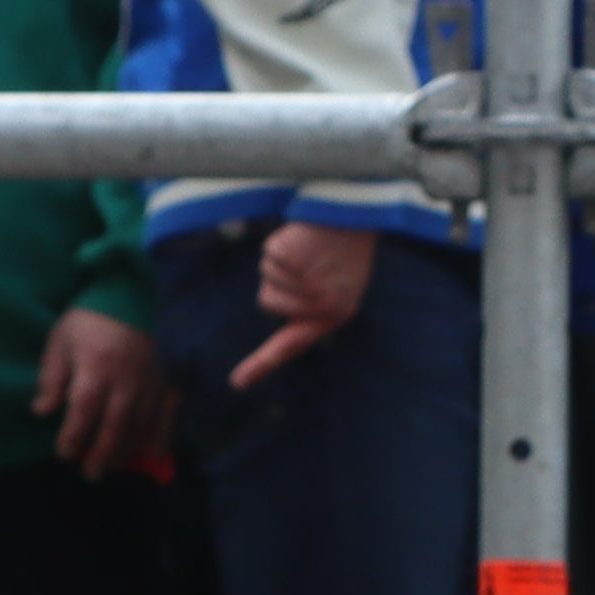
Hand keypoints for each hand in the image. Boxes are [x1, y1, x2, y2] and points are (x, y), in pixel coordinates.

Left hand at [38, 306, 174, 476]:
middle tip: (89, 474)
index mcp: (95, 367)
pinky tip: (154, 454)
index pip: (83, 410)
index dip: (73, 436)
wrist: (130, 295)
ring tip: (112, 467)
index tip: (64, 453)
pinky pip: (169, 414)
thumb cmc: (89, 321)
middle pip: (114, 425)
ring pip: (141, 425)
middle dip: (100, 454)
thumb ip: (51, 377)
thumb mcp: (60, 341)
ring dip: (126, 451)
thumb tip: (41, 411)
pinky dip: (162, 437)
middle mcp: (125, 379)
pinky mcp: (168, 381)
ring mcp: (151, 382)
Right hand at [232, 218, 375, 393]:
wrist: (357, 212)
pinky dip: (281, 242)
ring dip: (280, 260)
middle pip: (268, 302)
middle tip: (308, 259)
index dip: (262, 364)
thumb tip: (289, 333)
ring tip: (310, 248)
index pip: (291, 346)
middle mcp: (321, 304)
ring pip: (267, 277)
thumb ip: (310, 308)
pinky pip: (270, 255)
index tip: (237, 382)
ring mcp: (309, 283)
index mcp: (334, 314)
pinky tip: (305, 238)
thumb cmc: (346, 249)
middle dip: (277, 280)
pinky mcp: (297, 259)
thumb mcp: (338, 284)